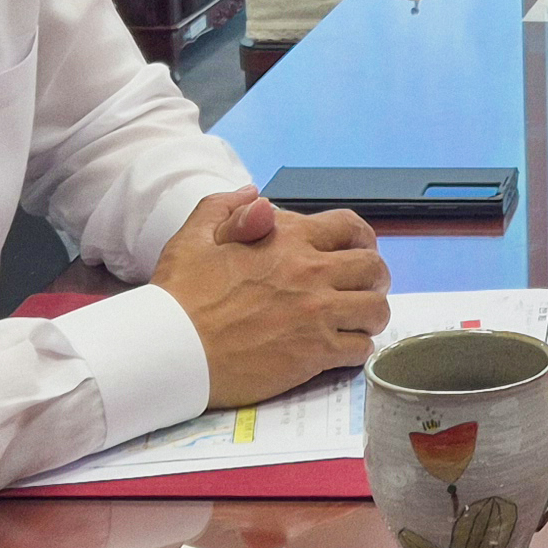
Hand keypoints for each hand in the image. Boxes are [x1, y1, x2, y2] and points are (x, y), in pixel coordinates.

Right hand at [150, 189, 389, 407]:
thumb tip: (256, 195)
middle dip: (374, 277)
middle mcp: (310, 272)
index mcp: (287, 238)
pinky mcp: (315, 353)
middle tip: (363, 289)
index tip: (357, 251)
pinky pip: (360, 348)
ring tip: (357, 321)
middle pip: (373, 268)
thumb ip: (227, 208)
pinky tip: (341, 349)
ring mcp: (317, 314)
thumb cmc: (180, 295)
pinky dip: (357, 348)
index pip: (350, 227)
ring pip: (376, 309)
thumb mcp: (195, 236)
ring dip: (371, 314)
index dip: (361, 238)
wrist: (171, 348)